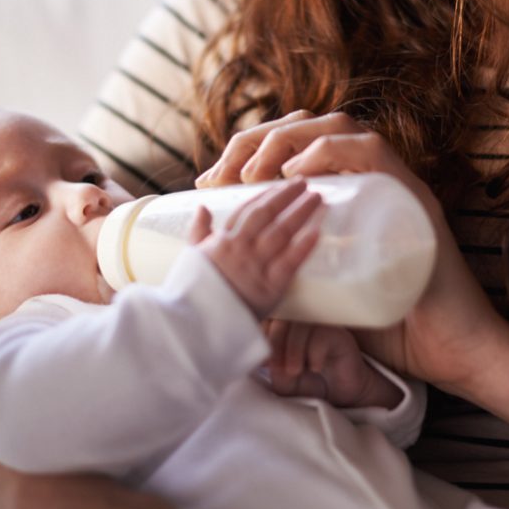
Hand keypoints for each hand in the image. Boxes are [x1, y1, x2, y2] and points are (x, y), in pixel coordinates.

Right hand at [187, 177, 323, 319]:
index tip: (283, 184)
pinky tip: (318, 231)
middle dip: (287, 196)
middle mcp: (240, 248)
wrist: (195, 326)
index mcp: (222, 241)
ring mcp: (255, 266)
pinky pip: (290, 262)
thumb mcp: (191, 257)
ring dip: (301, 212)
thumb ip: (198, 231)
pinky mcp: (269, 288)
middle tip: (306, 182)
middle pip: (268, 214)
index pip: (247, 210)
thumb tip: (202, 207)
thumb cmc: (192, 293)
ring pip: (282, 232)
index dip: (267, 194)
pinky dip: (304, 246)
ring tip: (317, 199)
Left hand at [196, 112, 508, 396]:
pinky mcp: (416, 199)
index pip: (296, 143)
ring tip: (252, 174)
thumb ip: (292, 275)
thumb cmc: (394, 329)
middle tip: (223, 176)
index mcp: (352, 192)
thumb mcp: (325, 293)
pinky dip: (328, 152)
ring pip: (338, 127)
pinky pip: (373, 153)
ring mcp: (397, 184)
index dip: (247, 151)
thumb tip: (234, 274)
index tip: (210, 182)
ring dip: (285, 140)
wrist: (454, 353)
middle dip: (256, 140)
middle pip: (310, 126)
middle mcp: (375, 179)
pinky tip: (294, 172)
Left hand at [263, 320, 401, 408]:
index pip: (265, 318)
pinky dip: (314, 352)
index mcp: (283, 327)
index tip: (262, 362)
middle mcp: (301, 321)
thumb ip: (272, 367)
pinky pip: (322, 334)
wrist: (340, 395)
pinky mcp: (339, 334)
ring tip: (294, 371)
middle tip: (277, 368)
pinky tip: (315, 368)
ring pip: (301, 323)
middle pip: (282, 316)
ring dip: (294, 349)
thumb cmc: (308, 384)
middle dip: (275, 343)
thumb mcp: (283, 381)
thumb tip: (263, 356)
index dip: (261, 337)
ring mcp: (320, 325)